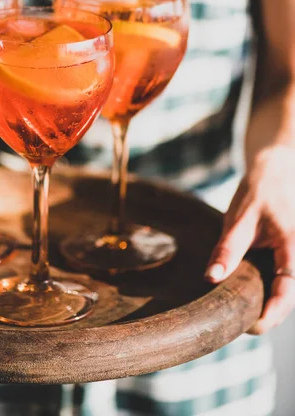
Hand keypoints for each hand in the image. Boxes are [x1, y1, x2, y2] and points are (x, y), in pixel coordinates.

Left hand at [205, 144, 294, 333]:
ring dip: (262, 301)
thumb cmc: (259, 190)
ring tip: (234, 314)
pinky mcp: (281, 255)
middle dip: (265, 314)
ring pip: (280, 288)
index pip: (287, 289)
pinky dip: (259, 288)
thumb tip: (211, 279)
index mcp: (292, 247)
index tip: (254, 327)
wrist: (275, 168)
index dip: (273, 312)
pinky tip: (237, 292)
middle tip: (235, 326)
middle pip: (285, 294)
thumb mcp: (240, 218)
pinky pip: (275, 277)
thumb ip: (228, 249)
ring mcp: (290, 256)